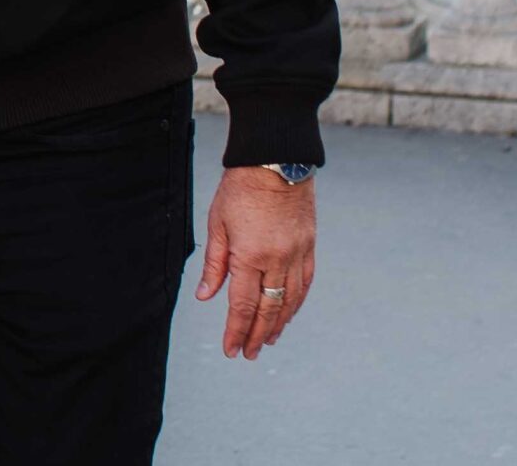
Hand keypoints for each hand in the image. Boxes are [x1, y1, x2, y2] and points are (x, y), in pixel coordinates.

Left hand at [196, 167, 315, 360]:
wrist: (277, 161)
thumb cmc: (240, 189)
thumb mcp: (217, 224)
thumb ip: (214, 263)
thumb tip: (206, 296)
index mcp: (250, 255)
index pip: (243, 305)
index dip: (236, 330)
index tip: (231, 349)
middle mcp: (278, 260)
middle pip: (268, 309)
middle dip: (257, 335)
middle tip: (248, 355)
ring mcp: (298, 255)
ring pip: (290, 301)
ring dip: (278, 325)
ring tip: (268, 341)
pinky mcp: (310, 247)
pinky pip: (305, 284)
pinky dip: (296, 304)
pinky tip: (288, 314)